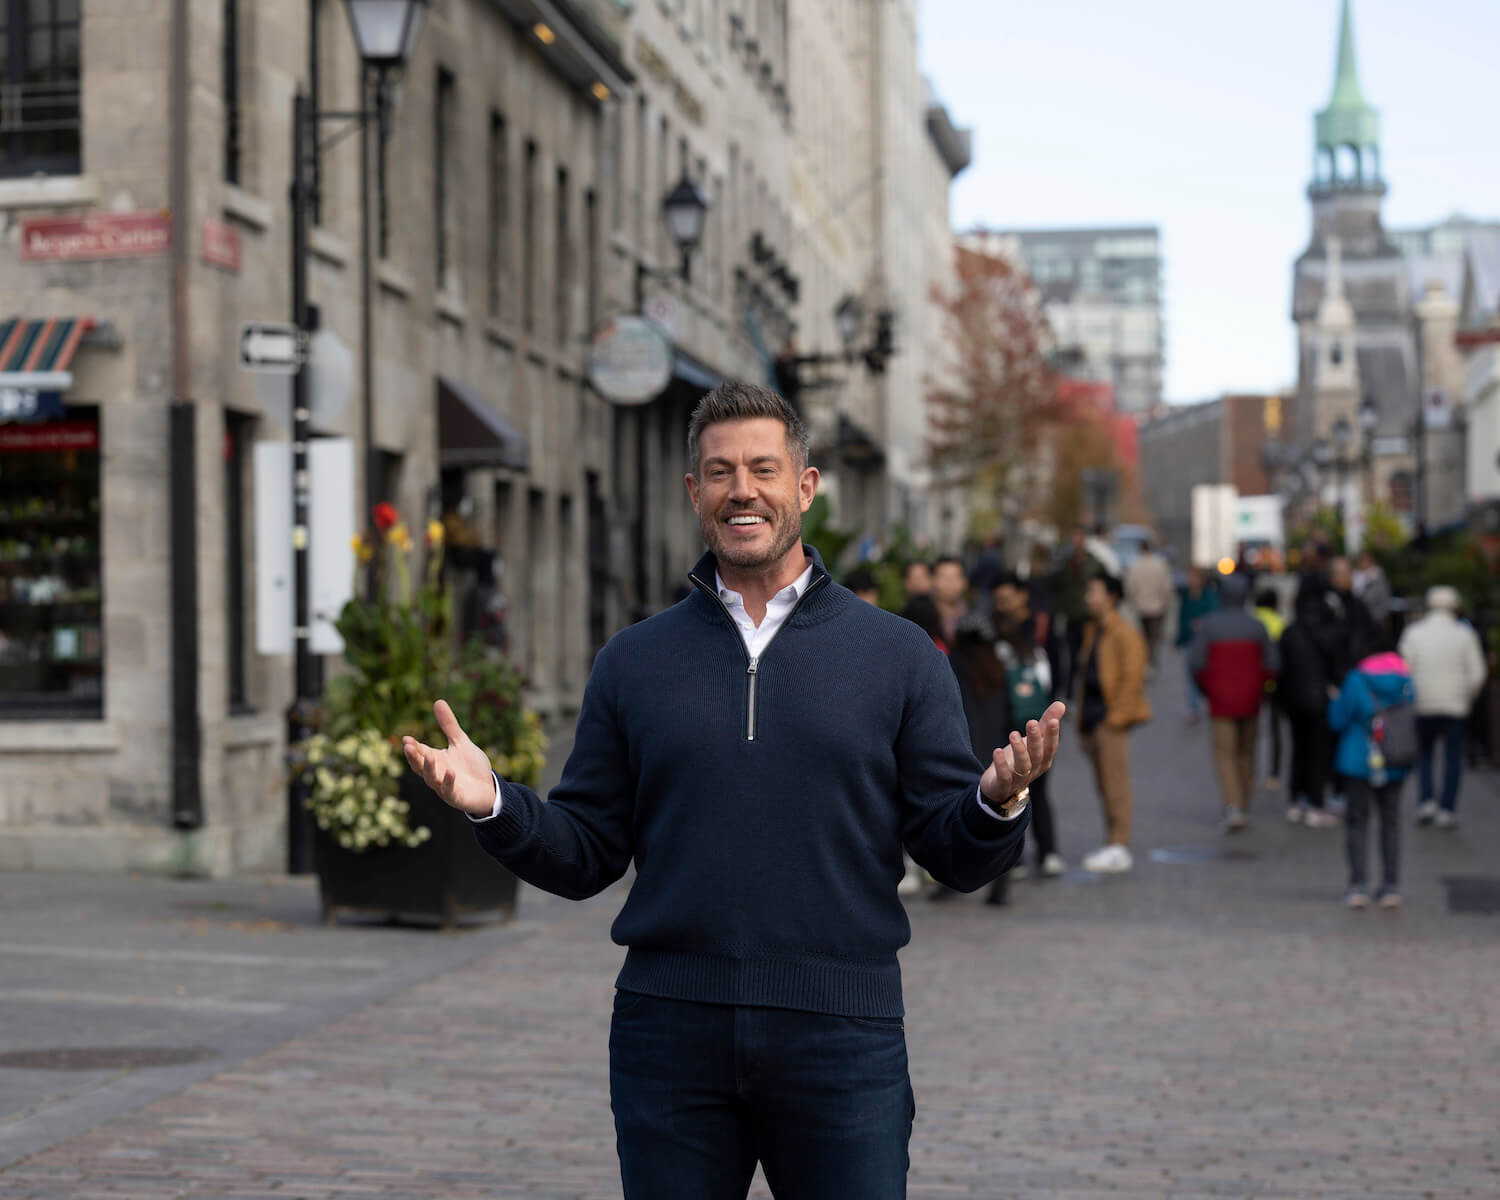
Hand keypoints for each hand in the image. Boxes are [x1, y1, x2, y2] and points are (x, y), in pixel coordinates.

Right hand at [401, 700, 496, 817]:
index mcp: (436, 760)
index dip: (413, 747)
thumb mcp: (461, 742)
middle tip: (408, 746)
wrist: (488, 787)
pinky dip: (448, 781)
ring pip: (432, 779)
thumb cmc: (471, 766)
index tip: (406, 739)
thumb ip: (449, 725)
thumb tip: (438, 701)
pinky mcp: (456, 797)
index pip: (420, 752)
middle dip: (414, 757)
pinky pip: (449, 790)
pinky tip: (451, 771)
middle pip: (420, 766)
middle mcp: (437, 773)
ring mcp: (445, 787)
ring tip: (429, 755)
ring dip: (429, 768)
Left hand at [981, 701, 1065, 805]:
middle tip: (1031, 722)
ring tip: (1013, 733)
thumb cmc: (1020, 759)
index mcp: (1044, 759)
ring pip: (1023, 765)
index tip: (1053, 720)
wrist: (1001, 787)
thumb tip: (1061, 703)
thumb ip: (1045, 723)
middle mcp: (1034, 770)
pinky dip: (1001, 764)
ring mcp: (1019, 779)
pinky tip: (997, 751)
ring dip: (1019, 750)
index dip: (1052, 735)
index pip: (1051, 747)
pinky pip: (1004, 776)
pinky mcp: (1003, 785)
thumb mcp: (1033, 741)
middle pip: (1037, 755)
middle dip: (1035, 739)